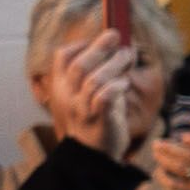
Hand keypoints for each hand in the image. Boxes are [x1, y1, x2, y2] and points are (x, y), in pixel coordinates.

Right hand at [33, 25, 149, 155]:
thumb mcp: (92, 91)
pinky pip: (104, 98)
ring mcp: (82, 109)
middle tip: (117, 37)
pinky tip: (124, 84)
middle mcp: (68, 96)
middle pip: (80, 65)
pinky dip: (116, 86)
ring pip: (94, 80)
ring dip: (114, 64)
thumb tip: (124, 46)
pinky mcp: (99, 120)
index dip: (81, 44)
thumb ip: (103, 71)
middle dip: (100, 47)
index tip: (100, 38)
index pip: (62, 57)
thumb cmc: (98, 115)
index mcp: (62, 86)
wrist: (94, 152)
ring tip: (128, 57)